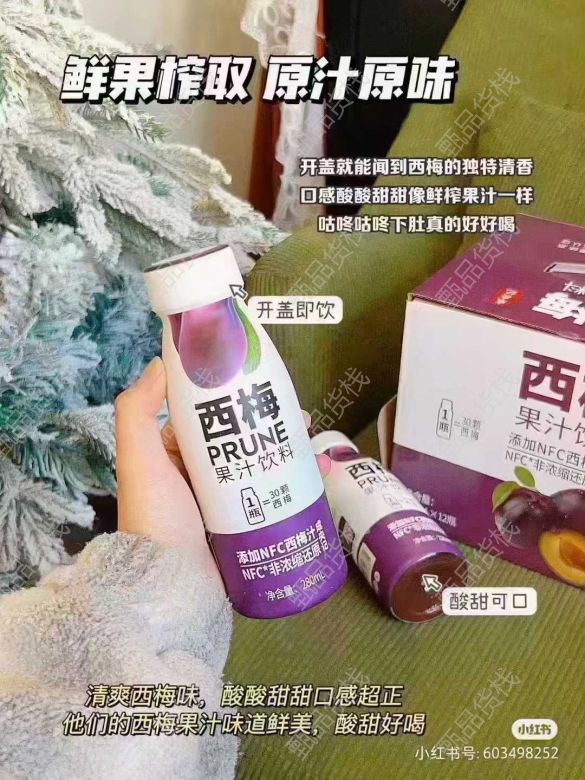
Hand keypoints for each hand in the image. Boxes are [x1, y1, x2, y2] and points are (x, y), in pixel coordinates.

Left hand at [115, 357, 330, 569]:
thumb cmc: (157, 515)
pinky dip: (298, 486)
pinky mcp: (246, 528)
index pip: (208, 419)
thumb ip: (138, 410)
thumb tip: (162, 364)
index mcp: (172, 458)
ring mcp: (224, 505)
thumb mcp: (138, 458)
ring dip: (291, 454)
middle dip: (272, 427)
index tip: (264, 388)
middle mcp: (198, 479)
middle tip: (302, 421)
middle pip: (242, 442)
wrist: (171, 586)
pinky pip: (275, 498)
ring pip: (263, 468)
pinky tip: (320, 477)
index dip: (236, 400)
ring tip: (316, 448)